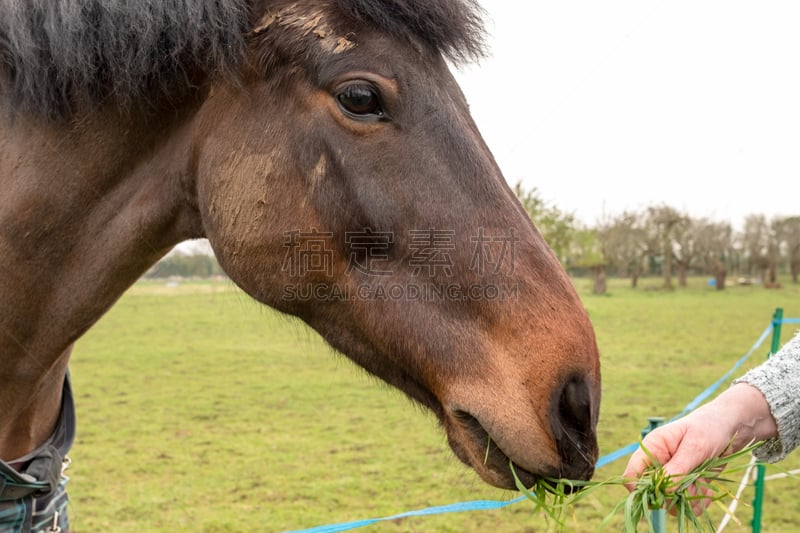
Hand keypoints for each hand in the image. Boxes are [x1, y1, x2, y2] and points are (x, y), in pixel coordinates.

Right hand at [622, 383, 776, 512]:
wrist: (731, 427)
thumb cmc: (709, 428)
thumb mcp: (695, 446)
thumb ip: (678, 468)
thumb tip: (664, 490)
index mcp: (652, 448)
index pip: (632, 473)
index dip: (639, 488)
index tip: (660, 495)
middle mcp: (658, 463)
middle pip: (651, 491)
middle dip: (671, 495)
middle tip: (691, 486)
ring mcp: (672, 474)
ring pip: (670, 500)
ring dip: (687, 498)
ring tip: (703, 483)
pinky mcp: (686, 483)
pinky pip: (686, 501)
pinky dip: (697, 499)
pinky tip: (707, 486)